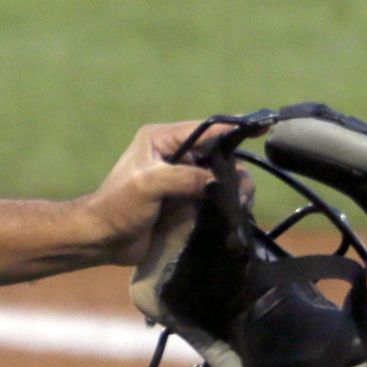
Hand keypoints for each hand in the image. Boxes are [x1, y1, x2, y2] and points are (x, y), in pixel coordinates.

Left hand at [76, 121, 228, 266]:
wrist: (102, 241)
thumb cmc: (118, 206)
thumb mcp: (148, 184)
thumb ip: (184, 177)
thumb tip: (218, 183)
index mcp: (162, 140)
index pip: (205, 129)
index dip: (235, 127)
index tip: (263, 126)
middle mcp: (175, 155)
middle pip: (219, 154)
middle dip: (234, 170)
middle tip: (240, 194)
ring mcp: (182, 179)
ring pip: (221, 177)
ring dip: (233, 190)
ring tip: (237, 206)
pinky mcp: (186, 201)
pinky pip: (215, 197)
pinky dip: (226, 204)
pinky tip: (233, 214)